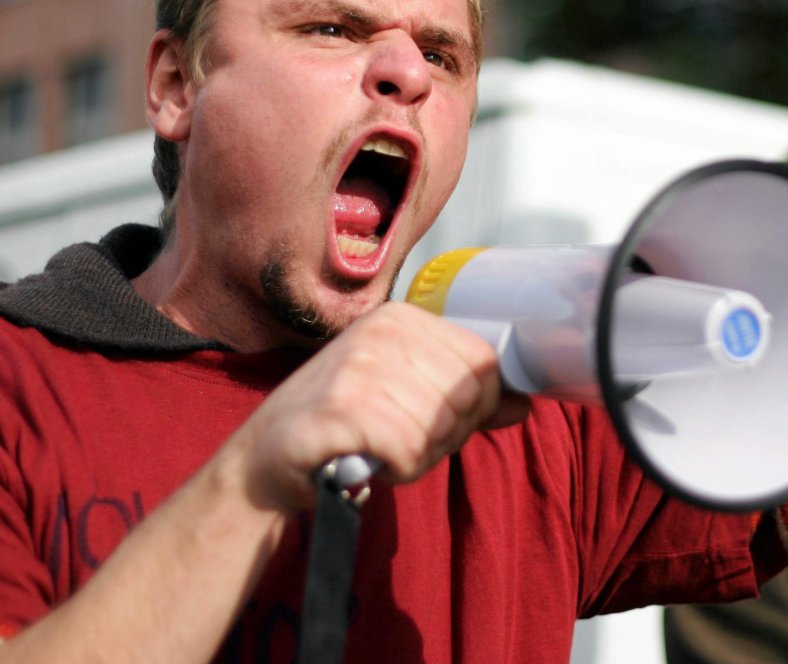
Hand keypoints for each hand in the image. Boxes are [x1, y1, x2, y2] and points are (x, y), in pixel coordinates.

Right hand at [227, 301, 531, 513]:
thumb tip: (523, 402)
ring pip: (440, 426)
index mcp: (402, 319)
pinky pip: (409, 451)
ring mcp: (360, 366)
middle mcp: (382, 332)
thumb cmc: (343, 425)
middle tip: (402, 439)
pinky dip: (398, 469)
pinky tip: (368, 460)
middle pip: (466, 396)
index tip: (438, 421)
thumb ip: (465, 397)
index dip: (475, 406)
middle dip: (446, 435)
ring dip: (419, 455)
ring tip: (381, 447)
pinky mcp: (343, 408)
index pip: (483, 362)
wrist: (264, 459)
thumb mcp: (408, 396)